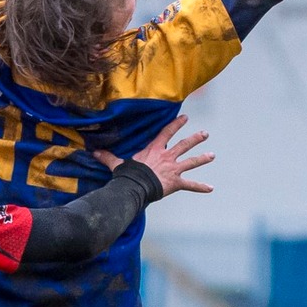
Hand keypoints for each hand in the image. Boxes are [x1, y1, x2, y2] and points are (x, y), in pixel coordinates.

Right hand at [95, 115, 213, 197]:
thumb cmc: (128, 174)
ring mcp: (173, 169)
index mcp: (155, 150)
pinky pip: (190, 185)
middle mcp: (167, 157)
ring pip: (191, 162)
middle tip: (205, 133)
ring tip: (212, 155)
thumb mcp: (117, 164)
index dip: (176, 124)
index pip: (167, 133)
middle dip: (195, 139)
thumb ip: (108, 157)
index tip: (185, 118)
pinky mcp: (176, 182)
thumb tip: (93, 152)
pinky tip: (211, 188)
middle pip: (184, 145)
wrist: (136, 186)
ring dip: (203, 158)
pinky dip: (201, 187)